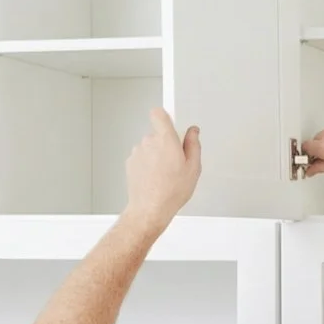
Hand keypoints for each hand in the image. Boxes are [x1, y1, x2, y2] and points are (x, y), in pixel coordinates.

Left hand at [123, 108, 201, 232]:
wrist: (149, 209)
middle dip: (165, 143)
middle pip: (157, 134)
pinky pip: (142, 157)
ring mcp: (137, 152)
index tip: (171, 123)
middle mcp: (148, 142)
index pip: (159, 114)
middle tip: (175, 161)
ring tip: (165, 174)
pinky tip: (155, 178)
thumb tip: (193, 132)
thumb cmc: (171, 192)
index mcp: (165, 140)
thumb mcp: (193, 168)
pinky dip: (147, 164)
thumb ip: (193, 144)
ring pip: (149, 147)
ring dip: (156, 155)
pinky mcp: (130, 162)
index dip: (165, 117)